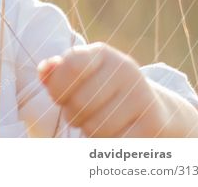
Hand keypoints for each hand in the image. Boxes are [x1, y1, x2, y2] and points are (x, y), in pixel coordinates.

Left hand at [37, 42, 173, 136]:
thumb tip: (44, 69)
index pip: (70, 67)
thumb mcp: (80, 74)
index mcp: (101, 53)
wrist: (153, 108)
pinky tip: (113, 134)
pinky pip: (114, 143)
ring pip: (95, 127)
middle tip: (78, 114)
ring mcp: (141, 96)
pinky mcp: (153, 123)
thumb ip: (56, 72)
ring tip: (96, 123)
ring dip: (89, 132)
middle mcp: (124, 69)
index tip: (59, 97)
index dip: (57, 88)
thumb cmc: (102, 90)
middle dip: (71, 115)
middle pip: (79, 103)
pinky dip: (107, 144)